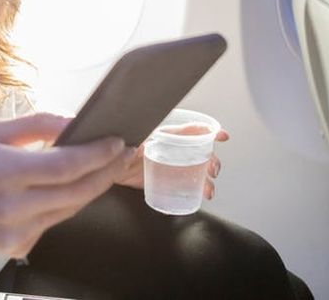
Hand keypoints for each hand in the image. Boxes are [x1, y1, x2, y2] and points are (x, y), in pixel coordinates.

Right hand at [0, 112, 134, 258]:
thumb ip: (36, 126)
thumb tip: (73, 123)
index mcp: (2, 172)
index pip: (64, 167)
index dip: (97, 155)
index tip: (118, 141)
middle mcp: (10, 207)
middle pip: (76, 192)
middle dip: (107, 171)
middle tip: (126, 152)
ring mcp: (15, 232)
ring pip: (70, 208)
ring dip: (92, 186)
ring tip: (108, 165)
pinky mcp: (17, 247)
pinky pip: (54, 222)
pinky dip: (66, 202)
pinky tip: (71, 186)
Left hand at [115, 127, 229, 200]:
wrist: (106, 165)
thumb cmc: (120, 147)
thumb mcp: (133, 141)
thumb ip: (139, 142)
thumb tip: (143, 147)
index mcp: (166, 136)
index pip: (192, 131)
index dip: (209, 131)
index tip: (223, 136)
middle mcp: (171, 150)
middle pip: (199, 153)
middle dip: (211, 161)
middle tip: (213, 170)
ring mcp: (168, 166)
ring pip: (194, 171)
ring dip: (206, 180)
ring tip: (209, 190)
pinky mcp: (162, 181)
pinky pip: (182, 186)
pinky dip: (193, 192)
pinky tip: (198, 197)